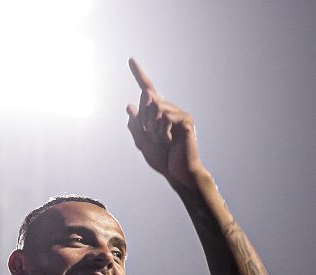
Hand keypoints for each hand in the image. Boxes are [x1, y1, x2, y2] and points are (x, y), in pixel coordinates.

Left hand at [125, 59, 204, 186]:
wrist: (177, 173)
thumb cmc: (162, 159)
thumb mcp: (142, 143)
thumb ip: (135, 126)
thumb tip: (129, 105)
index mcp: (157, 114)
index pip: (148, 90)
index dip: (139, 74)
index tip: (130, 59)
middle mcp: (169, 110)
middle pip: (148, 100)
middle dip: (143, 121)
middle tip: (152, 138)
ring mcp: (179, 114)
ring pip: (156, 108)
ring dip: (151, 127)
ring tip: (160, 140)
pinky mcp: (186, 120)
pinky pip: (166, 116)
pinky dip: (161, 129)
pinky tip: (167, 139)